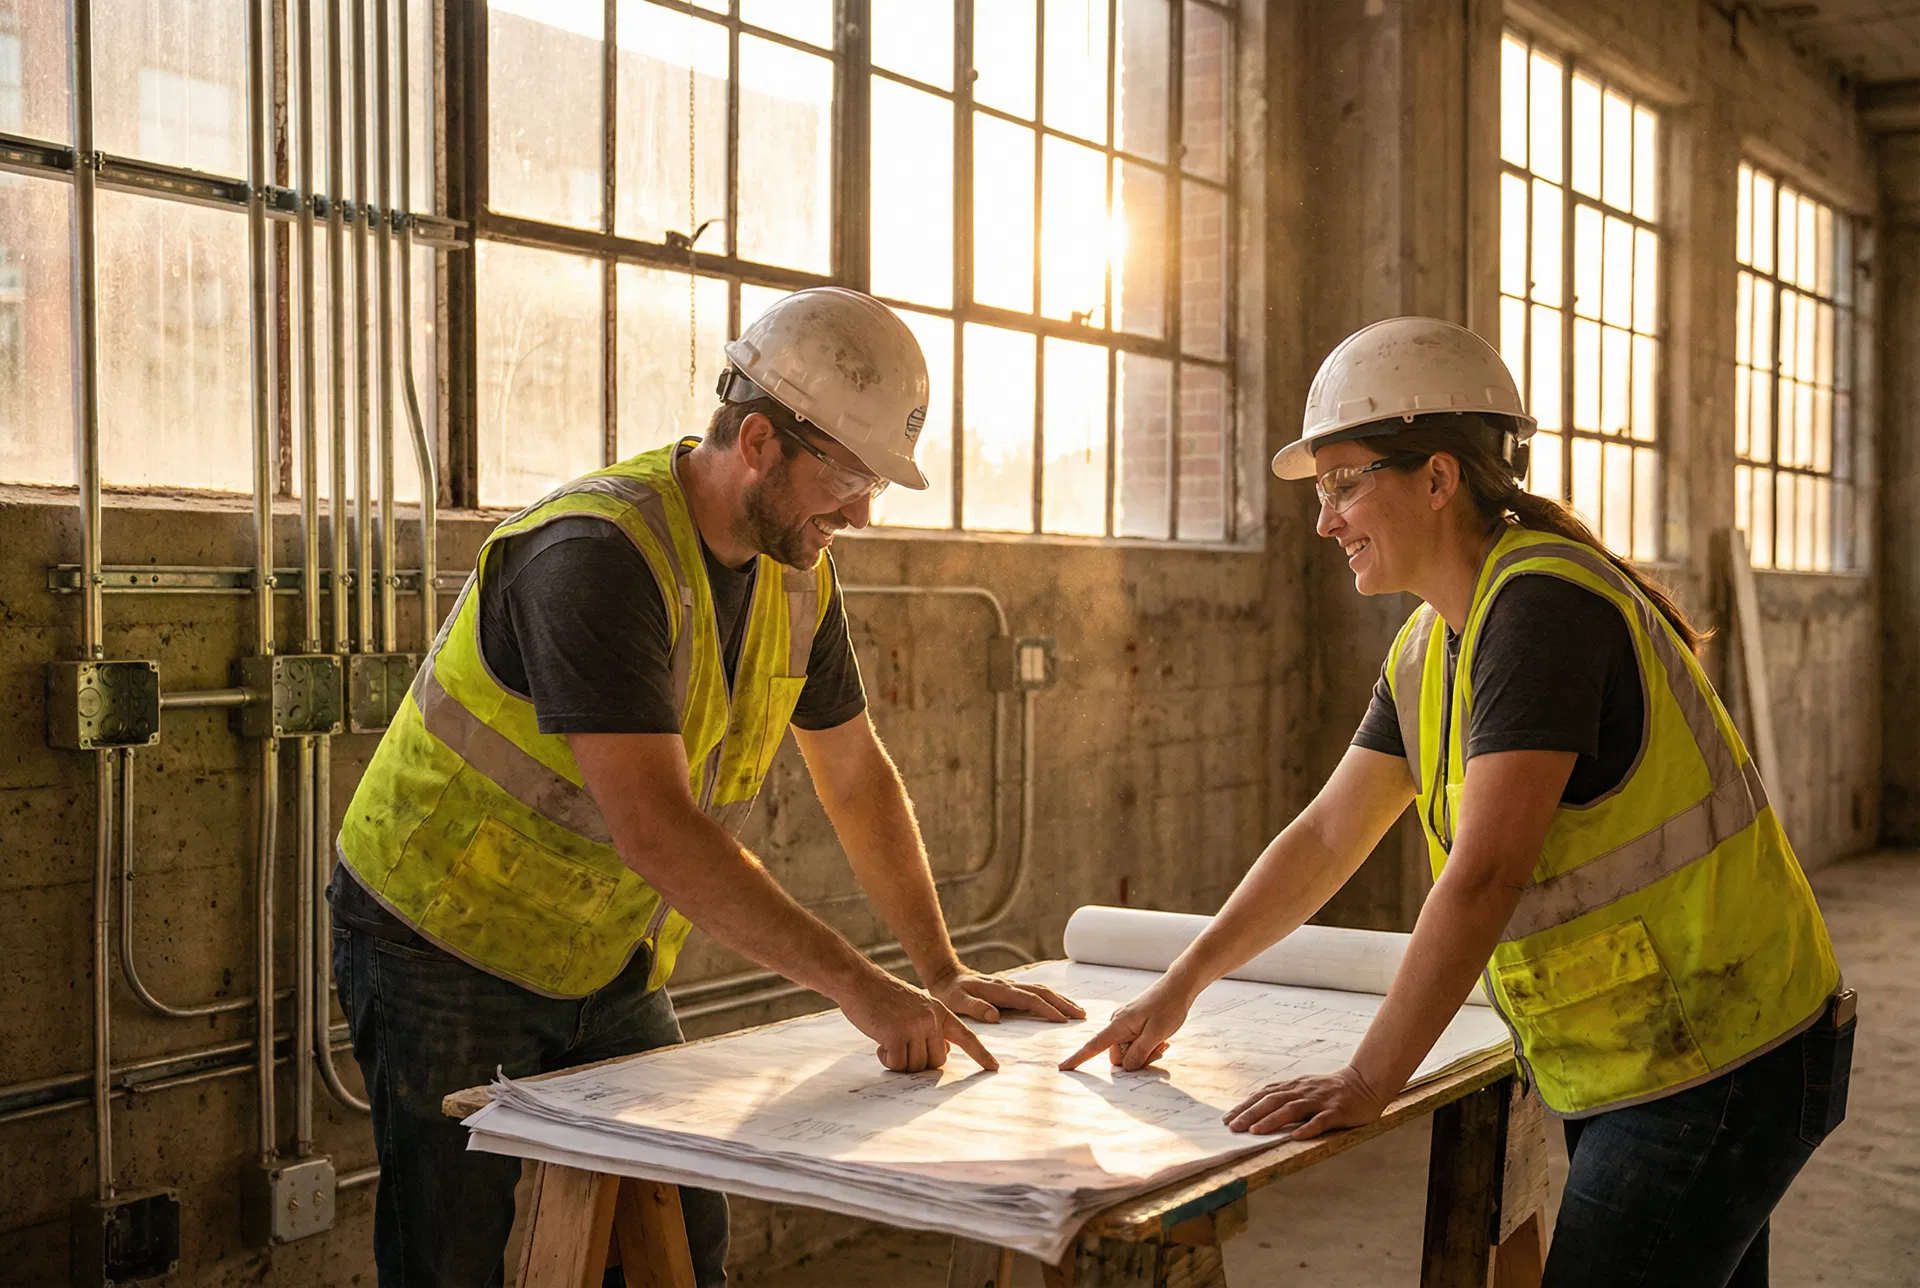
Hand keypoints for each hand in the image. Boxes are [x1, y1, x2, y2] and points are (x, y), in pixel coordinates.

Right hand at [838, 970, 998, 1073]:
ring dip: (900, 1061)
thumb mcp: (917, 1006)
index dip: (981, 1054)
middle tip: (902, 1049)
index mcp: (939, 1011)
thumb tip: (944, 1051)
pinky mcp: (896, 1035)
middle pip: (937, 1061)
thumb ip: (932, 1026)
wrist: (859, 981)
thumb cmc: (884, 997)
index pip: (967, 1035)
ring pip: (916, 1066)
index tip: (994, 1067)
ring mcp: (914, 1026)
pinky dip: (887, 1060)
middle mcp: (931, 1018)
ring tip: (888, 1042)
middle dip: (920, 1063)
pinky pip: (897, 1064)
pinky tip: (879, 1045)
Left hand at [925, 968, 1085, 1025]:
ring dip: (1061, 1000)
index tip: (1063, 1020)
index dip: (1047, 1010)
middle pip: (1043, 992)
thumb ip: (975, 1008)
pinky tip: (1059, 1003)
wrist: (946, 975)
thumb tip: (995, 1016)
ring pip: (1042, 990)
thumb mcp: (956, 1002)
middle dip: (1064, 1004)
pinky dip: (1051, 997)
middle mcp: (1009, 985)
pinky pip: (1036, 991)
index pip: (1029, 1000)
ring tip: (1078, 1010)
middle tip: (1082, 1015)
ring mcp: (1011, 985)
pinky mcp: (1010, 987)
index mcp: (1000, 990)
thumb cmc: (950, 992)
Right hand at [1057, 977, 1193, 1071]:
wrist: (1178, 987)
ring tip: (1163, 1043)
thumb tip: (1126, 1068)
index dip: (1078, 1058)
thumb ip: (1140, 1053)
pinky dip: (1147, 1046)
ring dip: (1146, 1053)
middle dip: (1138, 1059)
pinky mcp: (1133, 1024)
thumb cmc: (1168, 1006)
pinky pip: (1135, 1044)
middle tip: (1159, 1050)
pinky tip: (1161, 1040)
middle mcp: (1118, 1024)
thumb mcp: (1156, 1034)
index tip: (1063, 1067)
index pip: (1093, 1046)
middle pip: (1119, 1056)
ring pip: (1129, 1052)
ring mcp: (1126, 1024)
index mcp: (1118, 1025)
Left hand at [1224, 1064, 1390, 1138]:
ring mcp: (1320, 1100)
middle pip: (1272, 1101)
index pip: (1264, 1095)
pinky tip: (1296, 1136)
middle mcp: (1303, 1091)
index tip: (1227, 1119)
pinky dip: (1308, 1127)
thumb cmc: (1330, 1091)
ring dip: (1272, 1120)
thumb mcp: (1305, 1090)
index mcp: (1294, 1087)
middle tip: (1233, 1127)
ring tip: (1254, 1131)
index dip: (1245, 1106)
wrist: (1364, 1083)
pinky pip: (1321, 1120)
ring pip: (1292, 1109)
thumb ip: (1285, 1098)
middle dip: (1251, 1114)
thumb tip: (1258, 1113)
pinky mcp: (1337, 1111)